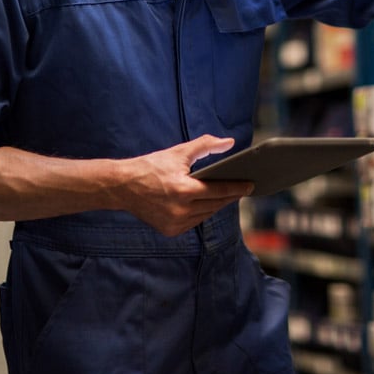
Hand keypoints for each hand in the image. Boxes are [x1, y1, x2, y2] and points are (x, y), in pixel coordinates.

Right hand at [114, 135, 252, 236]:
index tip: (251, 185)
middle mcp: (180, 210)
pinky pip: (194, 222)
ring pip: (206, 215)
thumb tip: (229, 143)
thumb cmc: (151, 166)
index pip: (218, 191)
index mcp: (183, 190)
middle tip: (243, 188)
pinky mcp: (169, 230)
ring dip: (217, 205)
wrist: (122, 187)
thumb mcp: (178, 152)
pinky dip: (202, 213)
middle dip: (230, 196)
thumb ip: (205, 145)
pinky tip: (208, 204)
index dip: (237, 188)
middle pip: (215, 204)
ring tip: (228, 195)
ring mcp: (174, 223)